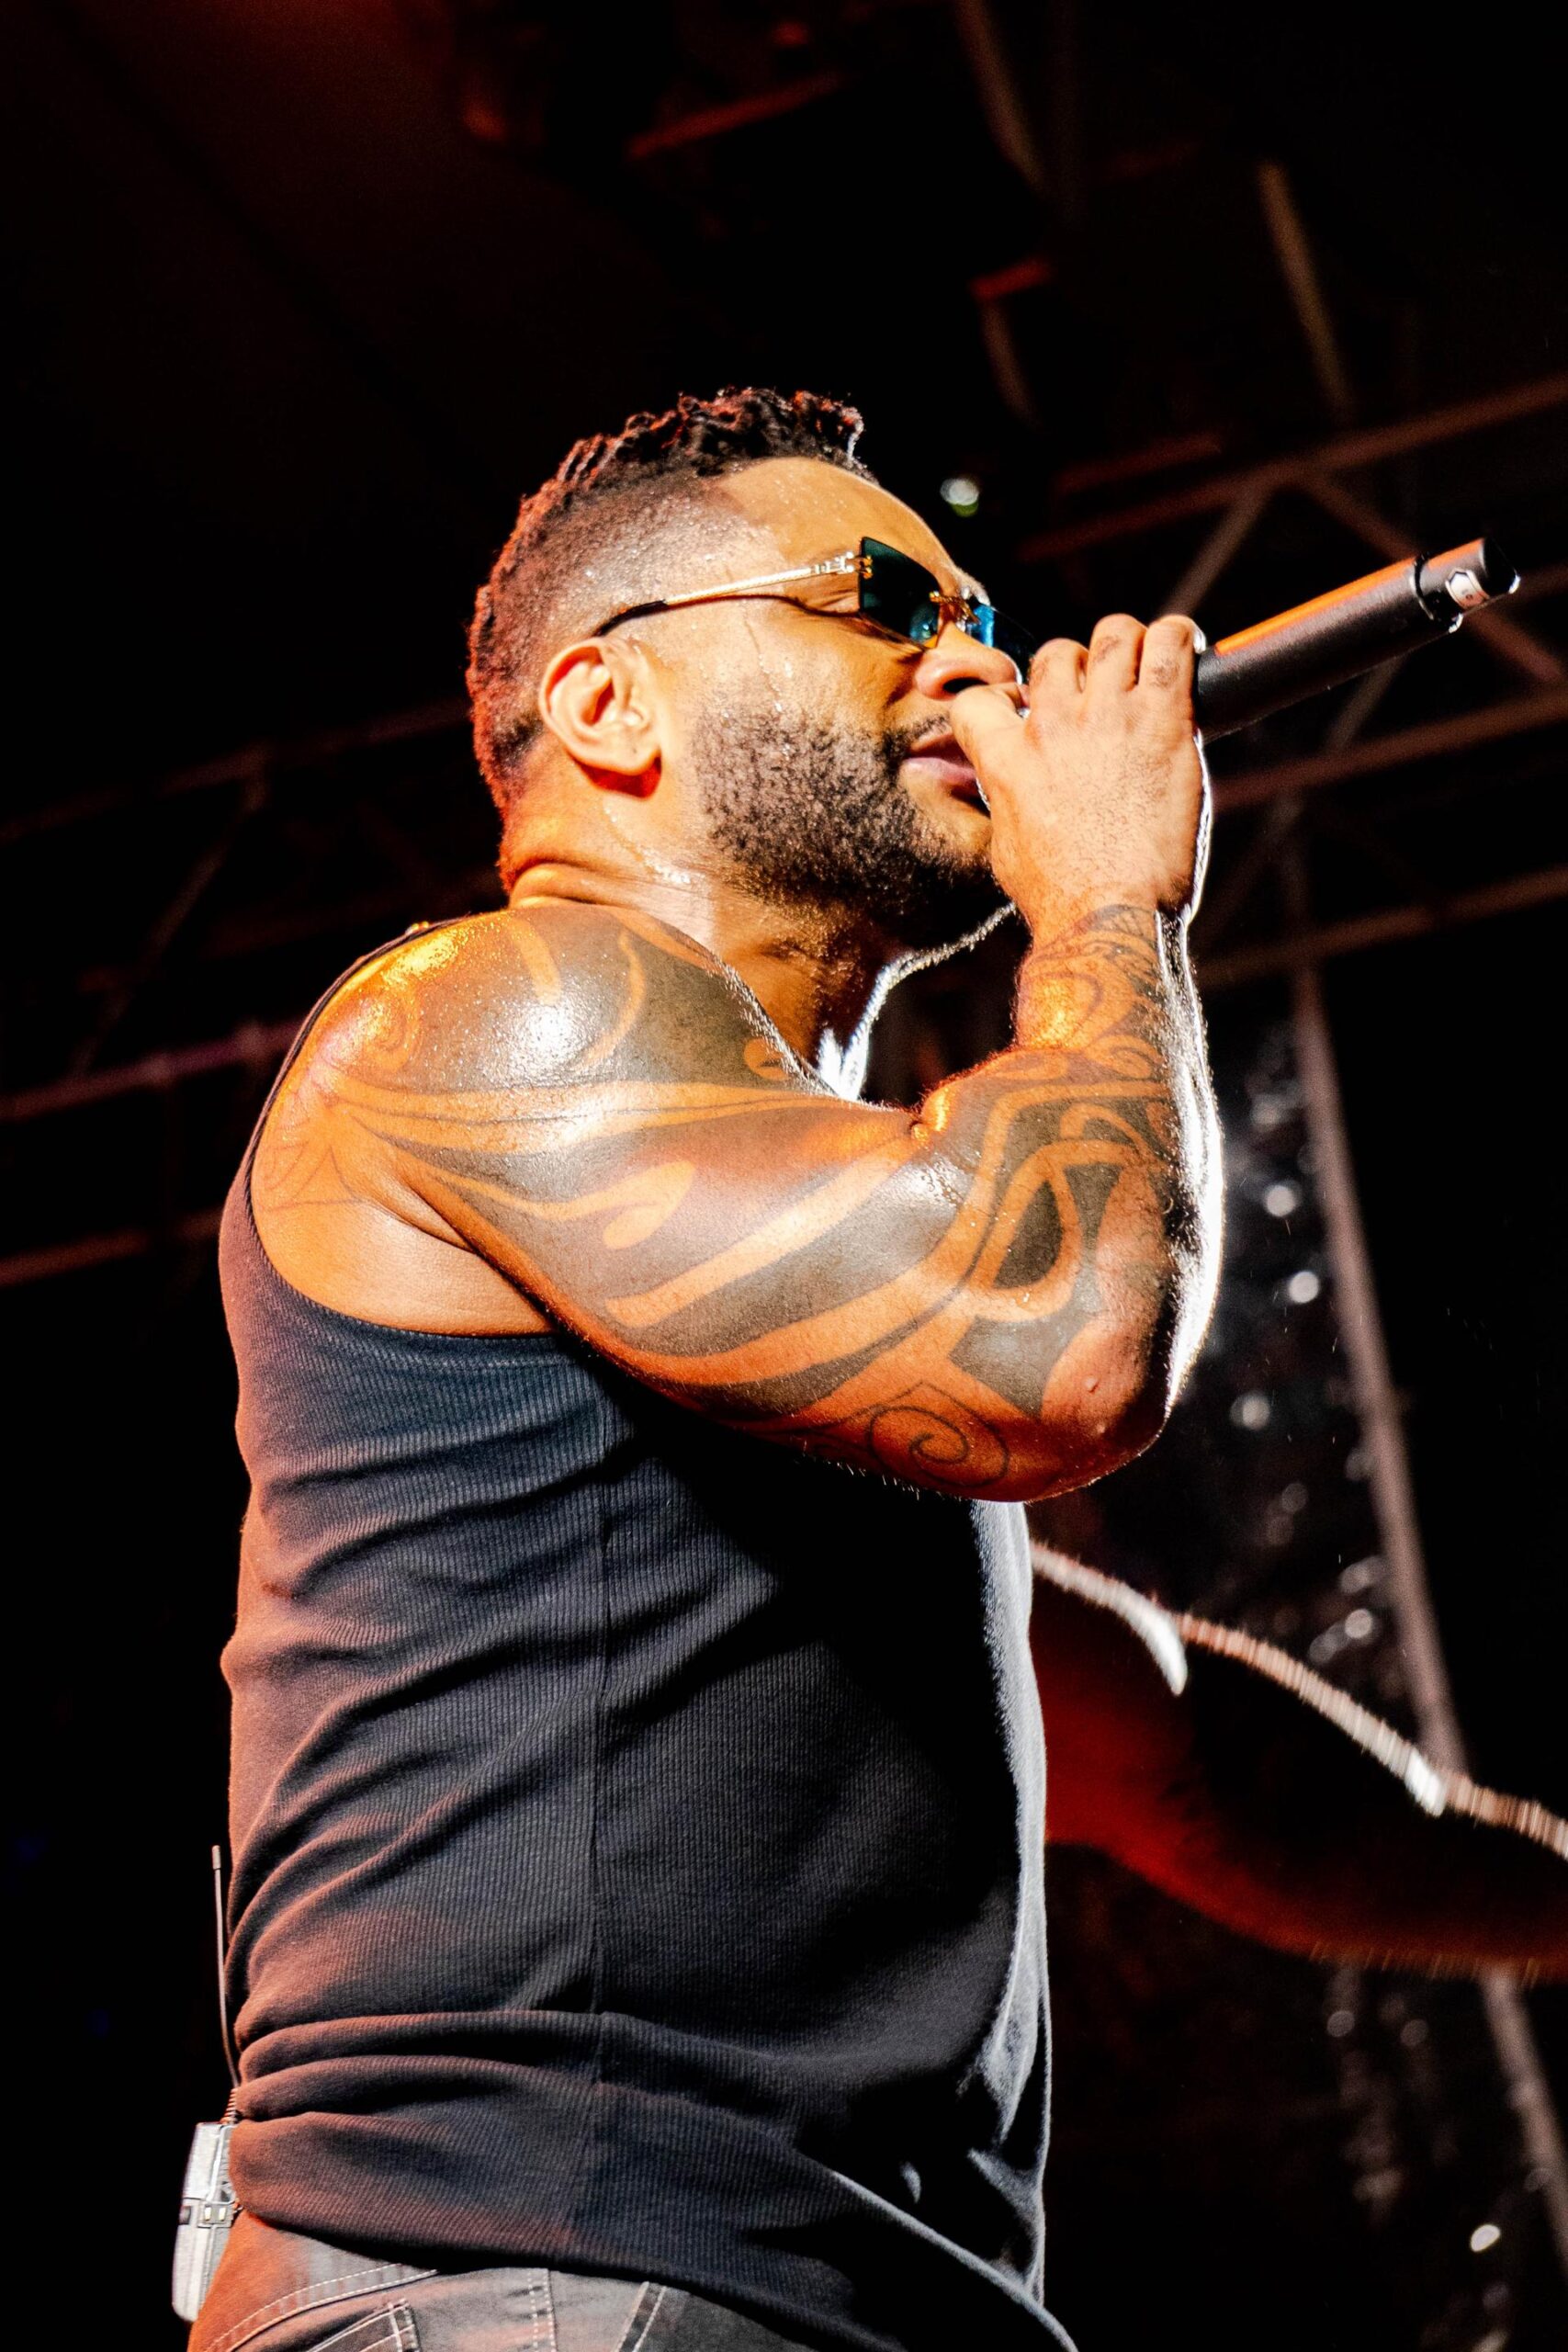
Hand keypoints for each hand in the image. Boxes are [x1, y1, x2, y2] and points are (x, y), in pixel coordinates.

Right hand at [950, 613, 1209, 924]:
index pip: (980, 697)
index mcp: (1006, 759)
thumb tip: (1014, 791)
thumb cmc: (1063, 899)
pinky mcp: (1163, 720)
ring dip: (1131, 649)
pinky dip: (1181, 638)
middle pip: (1058, 652)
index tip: (1030, 715)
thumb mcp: (1009, 849)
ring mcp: (1107, 717)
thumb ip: (1010, 802)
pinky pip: (1171, 641)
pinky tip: (1187, 657)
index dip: (1006, 699)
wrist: (1109, 915)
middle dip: (1081, 670)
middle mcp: (1051, 727)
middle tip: (1107, 701)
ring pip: (1114, 633)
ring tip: (1149, 675)